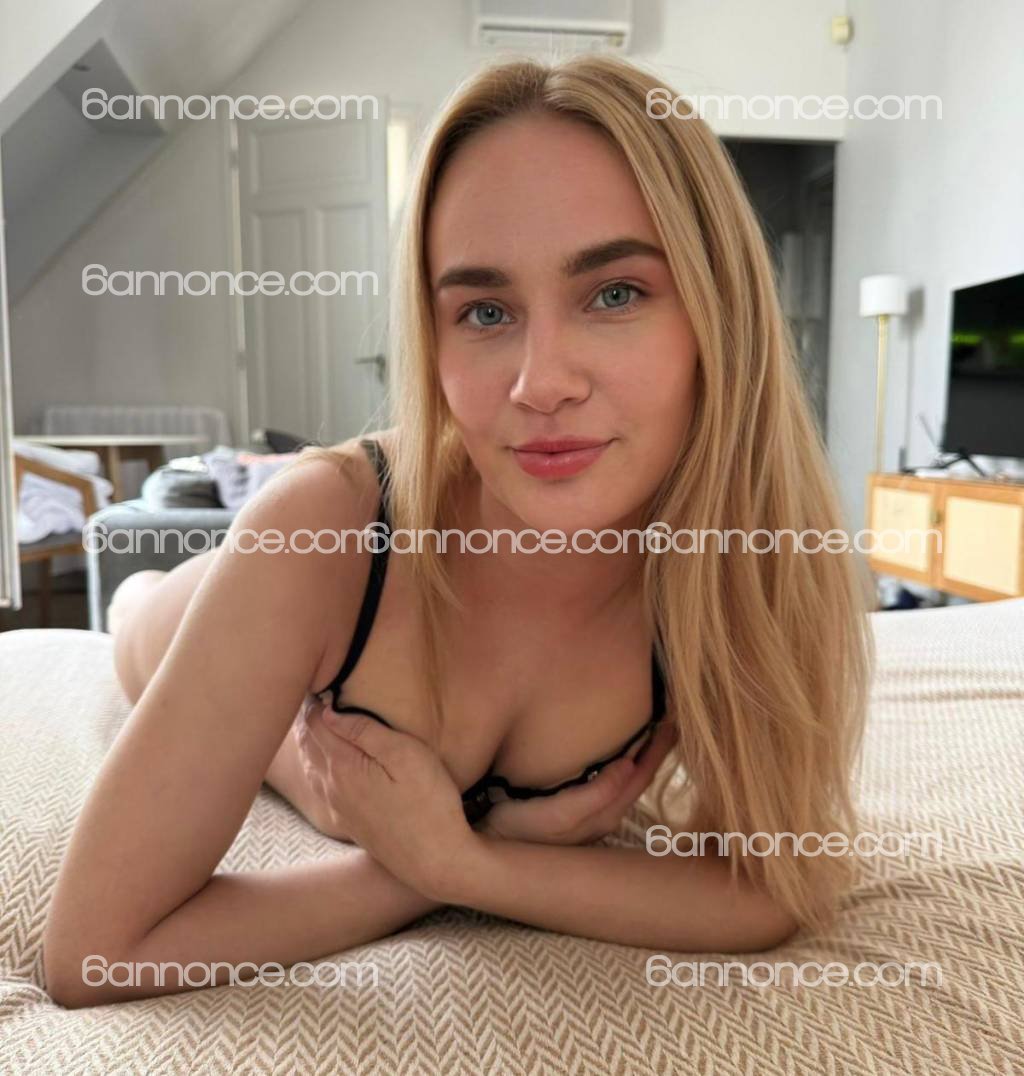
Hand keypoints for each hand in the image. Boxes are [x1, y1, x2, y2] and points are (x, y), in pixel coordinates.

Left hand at [294, 701, 475, 898]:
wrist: (438, 861)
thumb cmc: (430, 802)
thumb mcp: (405, 755)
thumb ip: (365, 732)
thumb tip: (328, 711)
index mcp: (343, 766)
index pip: (316, 724)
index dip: (315, 700)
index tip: (320, 681)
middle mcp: (333, 787)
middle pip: (307, 745)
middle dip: (305, 718)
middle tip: (310, 694)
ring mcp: (340, 807)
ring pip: (310, 766)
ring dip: (307, 741)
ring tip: (311, 719)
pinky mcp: (350, 823)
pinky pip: (320, 787)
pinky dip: (314, 765)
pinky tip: (322, 762)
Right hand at [476, 717, 677, 845]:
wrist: (485, 852)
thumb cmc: (519, 831)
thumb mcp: (558, 814)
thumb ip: (596, 794)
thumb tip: (630, 765)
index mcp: (604, 814)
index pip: (640, 776)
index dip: (657, 749)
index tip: (672, 721)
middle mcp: (602, 817)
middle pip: (638, 779)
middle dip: (655, 751)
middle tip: (671, 721)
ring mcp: (589, 818)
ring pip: (626, 784)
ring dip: (640, 759)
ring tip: (651, 734)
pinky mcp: (573, 815)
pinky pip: (610, 787)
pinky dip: (622, 769)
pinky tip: (617, 757)